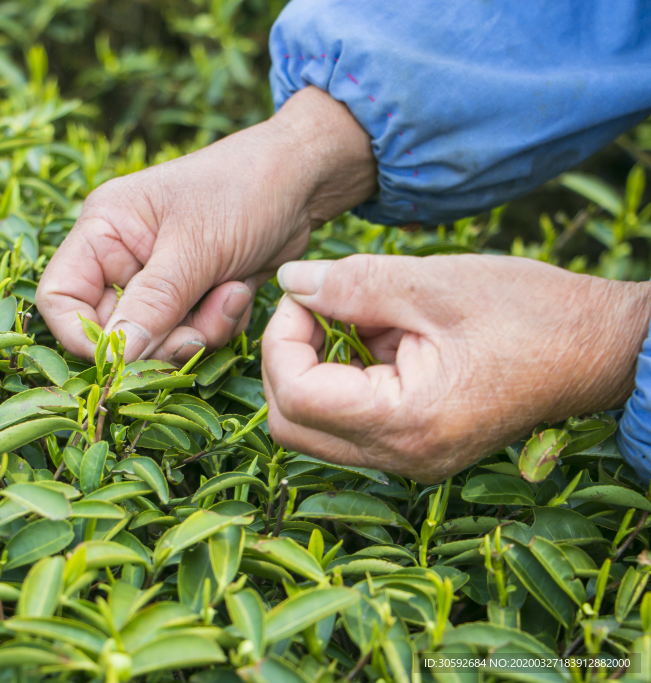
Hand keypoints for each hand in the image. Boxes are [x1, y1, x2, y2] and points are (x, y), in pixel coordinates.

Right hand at [36, 87, 376, 363]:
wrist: (304, 179)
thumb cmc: (244, 191)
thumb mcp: (195, 247)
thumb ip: (153, 304)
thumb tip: (116, 359)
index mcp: (104, 231)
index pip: (60, 297)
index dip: (82, 335)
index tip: (121, 359)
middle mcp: (122, 257)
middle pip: (111, 330)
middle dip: (160, 337)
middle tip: (200, 328)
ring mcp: (157, 280)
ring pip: (155, 340)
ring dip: (198, 331)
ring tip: (232, 294)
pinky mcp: (191, 296)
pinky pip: (190, 336)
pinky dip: (218, 326)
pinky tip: (241, 293)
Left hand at [264, 254, 650, 482]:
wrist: (600, 349)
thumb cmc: (531, 313)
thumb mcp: (434, 285)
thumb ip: (352, 284)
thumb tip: (290, 282)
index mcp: (407, 422)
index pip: (295, 397)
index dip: (281, 339)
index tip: (305, 296)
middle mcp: (403, 457)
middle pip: (291, 425)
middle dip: (286, 360)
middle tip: (317, 308)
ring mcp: (410, 460)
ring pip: (313, 429)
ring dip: (313, 369)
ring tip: (356, 321)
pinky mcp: (415, 448)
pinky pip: (348, 423)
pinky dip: (342, 380)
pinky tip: (376, 339)